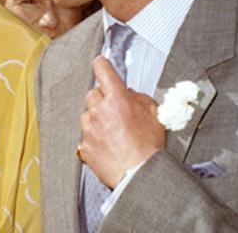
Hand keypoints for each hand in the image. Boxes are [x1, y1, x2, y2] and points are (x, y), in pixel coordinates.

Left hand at [79, 56, 165, 187]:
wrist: (140, 175)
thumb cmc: (149, 147)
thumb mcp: (154, 113)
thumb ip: (138, 97)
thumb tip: (128, 93)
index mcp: (117, 98)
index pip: (102, 70)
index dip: (101, 64)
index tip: (100, 63)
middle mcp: (99, 110)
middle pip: (92, 94)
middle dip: (102, 99)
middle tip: (115, 111)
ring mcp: (89, 128)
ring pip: (87, 115)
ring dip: (96, 119)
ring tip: (113, 133)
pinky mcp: (84, 145)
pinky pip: (85, 136)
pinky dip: (94, 139)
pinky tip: (108, 146)